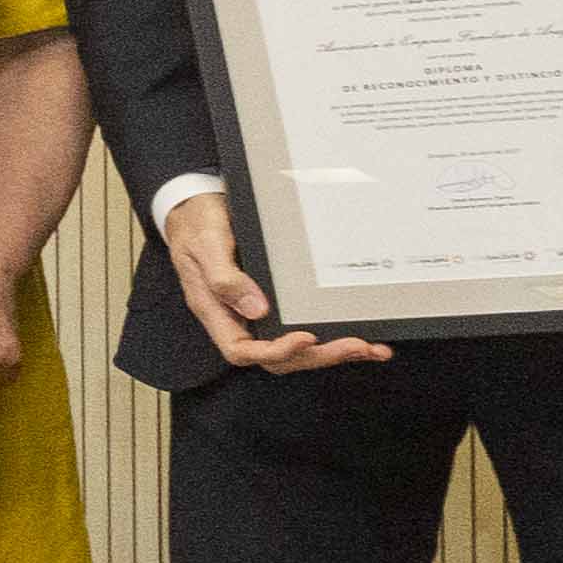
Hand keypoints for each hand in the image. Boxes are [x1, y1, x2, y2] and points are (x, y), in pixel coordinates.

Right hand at [156, 190, 382, 372]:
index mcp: (215, 310)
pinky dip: (330, 335)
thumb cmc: (196, 223)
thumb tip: (256, 309)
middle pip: (276, 357)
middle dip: (318, 355)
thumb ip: (224, 278)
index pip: (242, 350)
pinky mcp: (273, 302)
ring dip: (331, 352)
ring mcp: (254, 312)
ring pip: (293, 349)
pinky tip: (356, 334)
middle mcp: (236, 317)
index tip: (307, 337)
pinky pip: (298, 328)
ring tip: (367, 348)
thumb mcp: (205, 243)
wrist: (195, 205)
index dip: (276, 351)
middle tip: (355, 345)